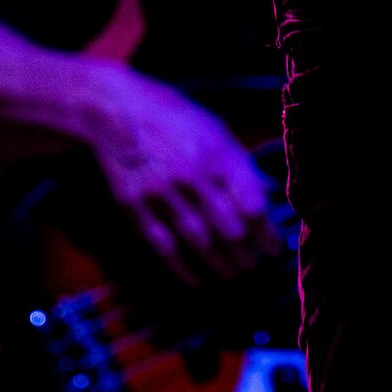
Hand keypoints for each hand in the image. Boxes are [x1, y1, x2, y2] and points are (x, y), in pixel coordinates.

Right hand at [85, 65, 277, 284]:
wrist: (119, 111)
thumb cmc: (175, 120)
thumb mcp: (214, 130)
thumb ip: (239, 164)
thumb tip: (266, 195)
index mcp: (217, 155)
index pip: (251, 204)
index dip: (265, 232)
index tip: (272, 248)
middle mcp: (193, 175)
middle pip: (228, 227)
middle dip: (244, 253)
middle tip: (252, 265)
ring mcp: (162, 192)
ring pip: (199, 240)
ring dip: (219, 263)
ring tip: (232, 274)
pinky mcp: (135, 205)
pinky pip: (163, 245)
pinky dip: (182, 267)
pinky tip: (196, 279)